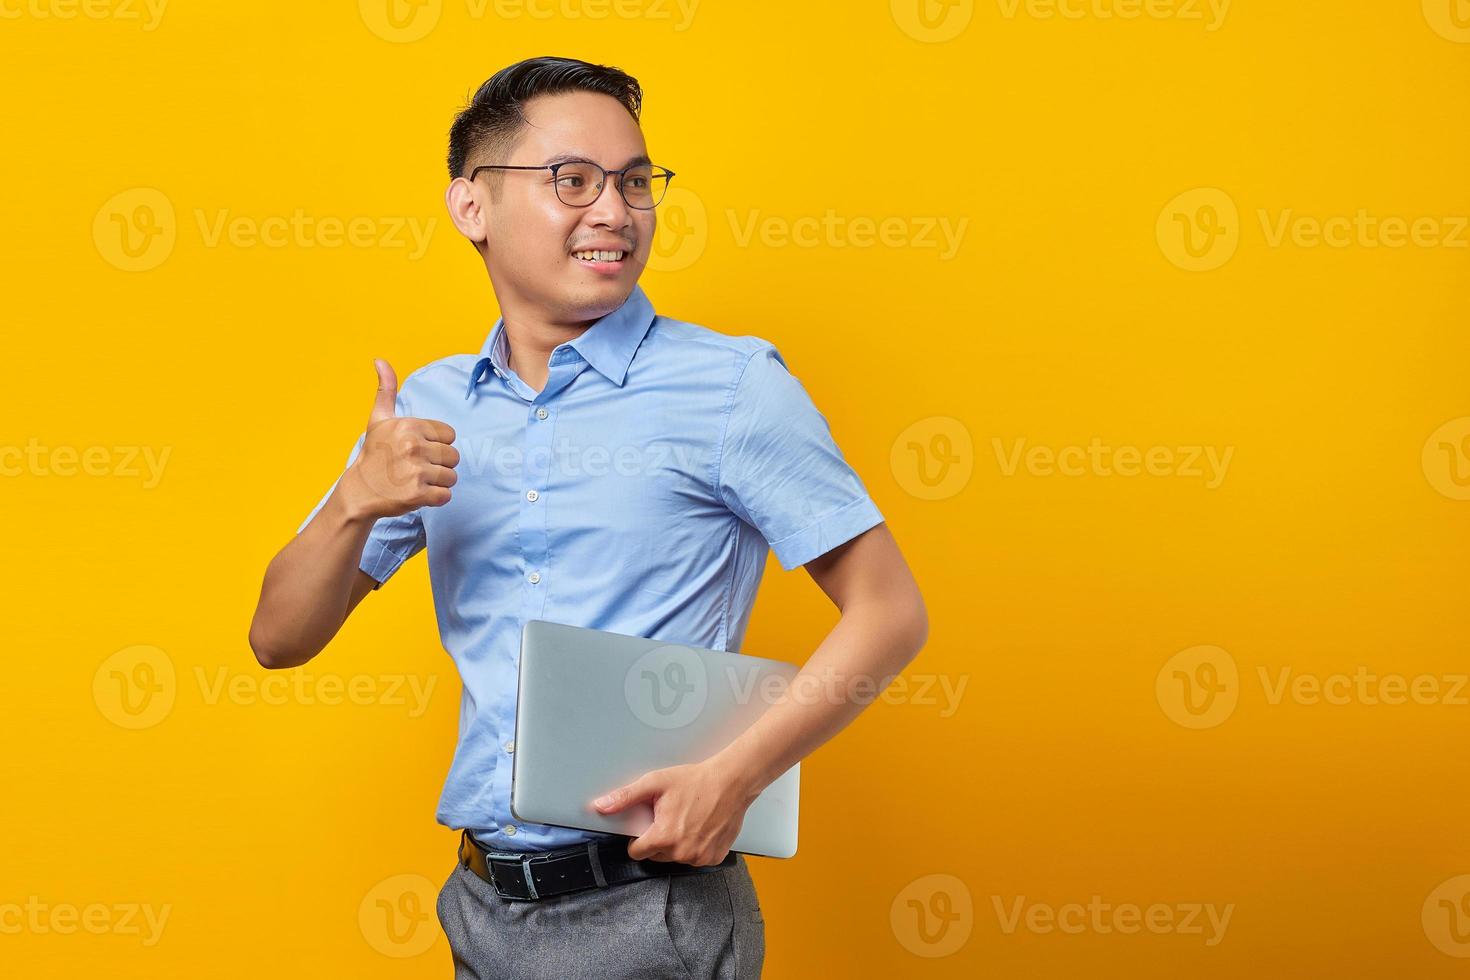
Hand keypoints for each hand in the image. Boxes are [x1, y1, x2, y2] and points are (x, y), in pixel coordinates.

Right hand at [340, 358, 458, 519]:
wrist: (359, 491)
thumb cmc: (374, 454)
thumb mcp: (379, 419)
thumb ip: (386, 390)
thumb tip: (380, 360)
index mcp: (410, 426)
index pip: (450, 436)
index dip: (436, 445)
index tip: (416, 450)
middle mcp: (413, 446)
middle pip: (454, 457)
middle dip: (439, 464)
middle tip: (415, 467)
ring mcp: (416, 471)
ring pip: (452, 477)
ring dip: (438, 482)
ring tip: (416, 480)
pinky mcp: (418, 495)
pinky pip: (446, 496)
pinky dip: (435, 498)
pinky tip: (417, 493)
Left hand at [592, 759, 759, 865]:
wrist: (732, 781)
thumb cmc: (696, 781)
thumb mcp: (656, 783)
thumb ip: (626, 797)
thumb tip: (601, 806)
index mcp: (664, 837)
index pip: (636, 852)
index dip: (639, 838)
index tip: (649, 826)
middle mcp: (682, 852)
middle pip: (656, 855)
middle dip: (659, 839)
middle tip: (672, 817)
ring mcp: (700, 857)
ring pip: (676, 858)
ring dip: (678, 844)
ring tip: (689, 820)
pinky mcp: (714, 858)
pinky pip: (696, 858)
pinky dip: (696, 846)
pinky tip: (702, 828)